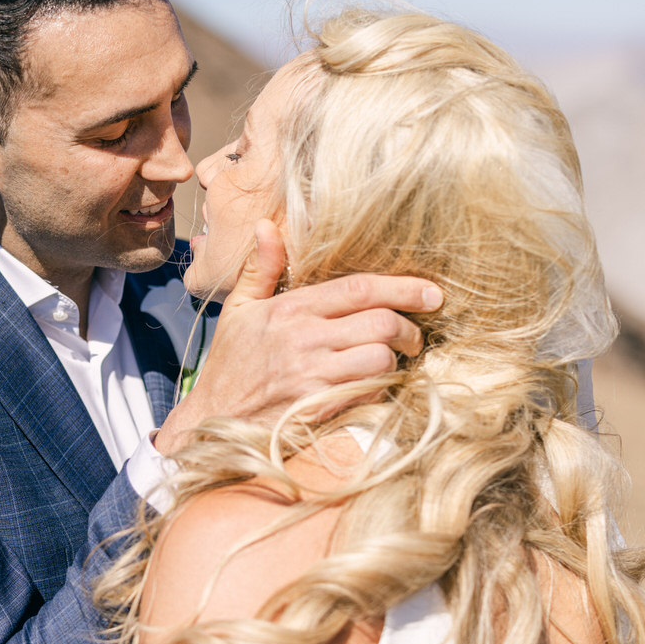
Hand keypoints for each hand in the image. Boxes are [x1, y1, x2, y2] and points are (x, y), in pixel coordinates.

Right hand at [156, 219, 442, 453]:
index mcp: (289, 309)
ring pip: (380, 358)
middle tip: (413, 336)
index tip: (432, 293)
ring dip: (395, 360)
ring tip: (394, 361)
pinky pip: (368, 392)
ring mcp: (311, 375)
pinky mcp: (317, 407)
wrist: (212, 418)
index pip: (358, 289)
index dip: (403, 288)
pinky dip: (380, 387)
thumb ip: (259, 268)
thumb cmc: (230, 363)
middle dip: (408, 328)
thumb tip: (266, 225)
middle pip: (380, 322)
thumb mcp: (238, 309)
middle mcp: (303, 339)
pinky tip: (373, 385)